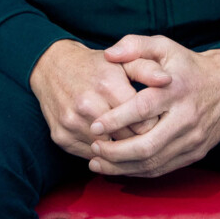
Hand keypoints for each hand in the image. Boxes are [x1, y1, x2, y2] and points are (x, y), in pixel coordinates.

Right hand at [29, 40, 170, 159]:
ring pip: (109, 152)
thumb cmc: (95, 66)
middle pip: (127, 140)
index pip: (144, 122)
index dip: (155, 126)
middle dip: (140, 140)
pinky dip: (102, 154)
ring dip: (122, 151)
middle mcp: (88, 105)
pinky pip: (91, 156)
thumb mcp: (123, 62)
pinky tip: (109, 143)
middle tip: (149, 138)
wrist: (52, 68)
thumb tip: (168, 80)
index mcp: (108, 85)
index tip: (160, 124)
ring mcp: (72, 124)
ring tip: (130, 142)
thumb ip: (147, 69)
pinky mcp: (62, 138)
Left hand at [86, 36, 219, 178]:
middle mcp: (186, 117)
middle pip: (147, 144)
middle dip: (116, 151)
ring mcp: (193, 139)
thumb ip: (135, 45)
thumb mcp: (165, 46)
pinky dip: (139, 172)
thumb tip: (108, 54)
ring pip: (154, 162)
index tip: (94, 126)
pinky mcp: (196, 152)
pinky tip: (120, 168)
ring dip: (123, 167)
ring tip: (98, 163)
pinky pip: (164, 168)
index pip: (143, 109)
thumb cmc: (189, 66)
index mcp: (175, 90)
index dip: (116, 119)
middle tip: (94, 148)